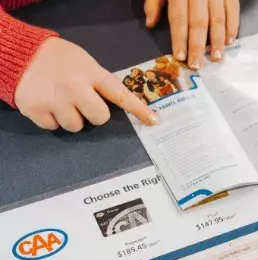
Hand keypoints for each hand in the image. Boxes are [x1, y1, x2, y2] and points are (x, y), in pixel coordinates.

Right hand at [15, 38, 156, 131]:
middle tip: (84, 104)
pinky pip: (53, 127)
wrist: (22, 53)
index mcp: (92, 74)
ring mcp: (55, 100)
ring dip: (71, 118)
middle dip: (95, 115)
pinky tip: (47, 104)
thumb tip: (120, 103)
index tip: (153, 121)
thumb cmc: (61, 59)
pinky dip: (51, 119)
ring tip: (61, 102)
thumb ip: (100, 81)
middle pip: (100, 118)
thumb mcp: (85, 63)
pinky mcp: (36, 109)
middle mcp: (76, 87)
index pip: (121, 95)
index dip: (138, 109)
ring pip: (76, 126)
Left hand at [144, 0, 239, 69]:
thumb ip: (154, 1)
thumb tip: (150, 23)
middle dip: (198, 45)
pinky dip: (233, 25)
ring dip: (218, 40)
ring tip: (217, 58)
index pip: (179, 18)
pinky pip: (233, 8)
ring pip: (218, 18)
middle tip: (198, 65)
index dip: (180, 38)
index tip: (180, 56)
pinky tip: (230, 40)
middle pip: (199, 22)